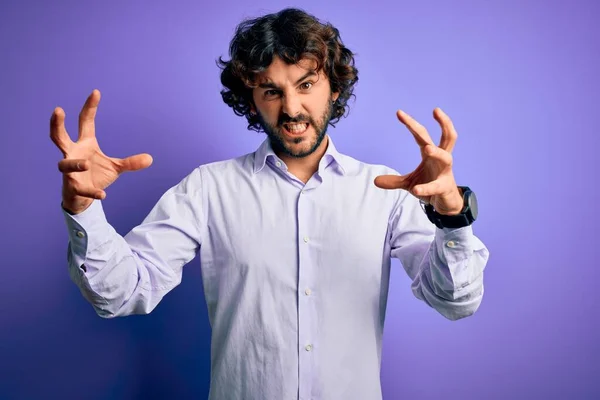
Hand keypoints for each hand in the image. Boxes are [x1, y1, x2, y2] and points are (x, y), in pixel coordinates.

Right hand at [50, 89, 152, 213]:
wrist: (82, 197)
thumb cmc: (95, 175)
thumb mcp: (116, 168)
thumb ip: (131, 162)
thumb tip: (151, 158)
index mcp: (85, 144)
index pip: (85, 121)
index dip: (90, 107)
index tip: (96, 92)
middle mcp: (74, 154)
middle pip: (58, 136)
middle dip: (57, 124)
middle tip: (58, 109)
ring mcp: (70, 171)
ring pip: (65, 164)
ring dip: (75, 163)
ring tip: (87, 164)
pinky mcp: (73, 187)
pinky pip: (81, 189)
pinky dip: (92, 191)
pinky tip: (102, 195)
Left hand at [374, 108, 463, 215]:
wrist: (444, 203)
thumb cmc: (429, 185)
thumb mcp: (409, 183)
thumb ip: (393, 181)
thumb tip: (375, 181)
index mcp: (430, 153)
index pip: (422, 134)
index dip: (411, 123)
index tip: (399, 112)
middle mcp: (441, 159)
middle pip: (447, 137)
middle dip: (443, 123)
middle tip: (435, 109)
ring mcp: (445, 172)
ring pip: (446, 157)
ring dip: (437, 152)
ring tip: (426, 148)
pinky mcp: (445, 187)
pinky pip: (436, 186)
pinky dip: (426, 188)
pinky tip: (416, 190)